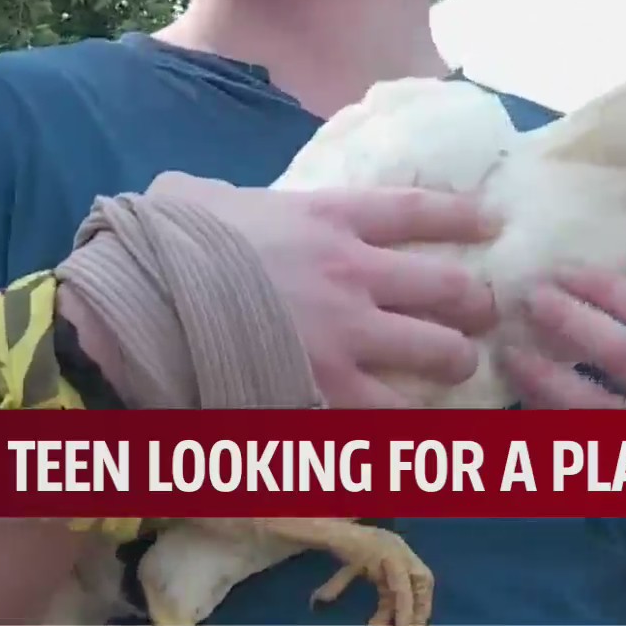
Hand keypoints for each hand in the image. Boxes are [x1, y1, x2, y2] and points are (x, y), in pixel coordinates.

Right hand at [158, 174, 502, 407]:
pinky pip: (393, 416)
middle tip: (483, 314)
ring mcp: (347, 339)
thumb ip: (244, 200)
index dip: (463, 216)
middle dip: (477, 305)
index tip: (492, 222)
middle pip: (451, 289)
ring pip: (441, 357)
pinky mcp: (329, 396)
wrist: (133, 310)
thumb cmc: (160, 246)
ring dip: (456, 366)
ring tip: (458, 374)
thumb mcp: (205, 197)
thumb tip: (228, 202)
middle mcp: (353, 276)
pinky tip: (419, 428)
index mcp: (326, 219)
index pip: (417, 211)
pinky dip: (410, 424)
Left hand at [497, 269, 625, 584]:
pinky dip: (558, 443)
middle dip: (572, 323)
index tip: (564, 272)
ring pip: (601, 412)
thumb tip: (618, 312)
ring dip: (551, 383)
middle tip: (529, 298)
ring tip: (515, 358)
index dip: (606, 290)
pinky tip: (527, 425)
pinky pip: (596, 465)